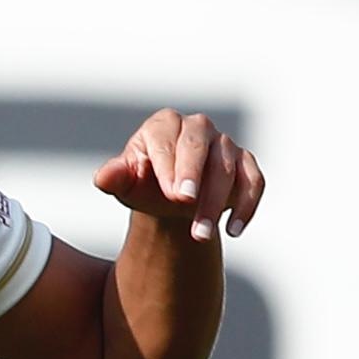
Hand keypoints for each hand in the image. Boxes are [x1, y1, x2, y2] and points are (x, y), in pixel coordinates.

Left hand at [93, 108, 263, 239]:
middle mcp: (197, 127)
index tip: (172, 194)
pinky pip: (253, 181)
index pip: (167, 139)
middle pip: (199, 146)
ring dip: (215, 202)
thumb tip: (105, 176)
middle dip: (194, 175)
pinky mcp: (245, 163)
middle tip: (185, 202)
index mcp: (163, 124)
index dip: (169, 166)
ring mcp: (224, 144)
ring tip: (200, 234)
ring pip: (226, 168)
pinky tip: (233, 230)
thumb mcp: (124, 184)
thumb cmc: (143, 185)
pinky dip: (246, 205)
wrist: (168, 200)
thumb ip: (114, 177)